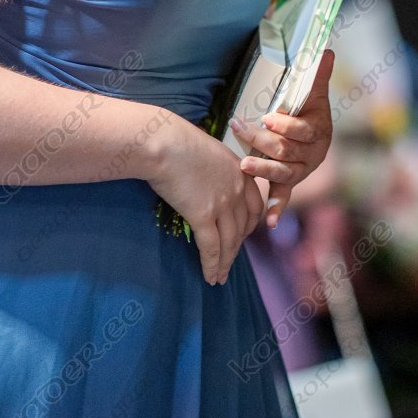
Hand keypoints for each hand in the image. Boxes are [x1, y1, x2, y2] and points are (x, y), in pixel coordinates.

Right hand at [147, 114, 265, 284]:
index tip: (242, 236)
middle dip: (236, 248)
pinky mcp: (204, 215)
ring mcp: (223, 203)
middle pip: (242, 227)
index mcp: (240, 171)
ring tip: (219, 278)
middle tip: (230, 262)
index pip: (254, 206)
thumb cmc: (176, 139)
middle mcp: (237, 189)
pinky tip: (209, 277)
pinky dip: (212, 265)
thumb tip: (205, 177)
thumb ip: (214, 167)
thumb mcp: (206, 149)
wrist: (163, 141)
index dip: (249, 225)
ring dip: (225, 263)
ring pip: (229, 242)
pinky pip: (211, 248)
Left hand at [229, 48, 333, 228]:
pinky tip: (269, 222)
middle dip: (263, 141)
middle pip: (287, 152)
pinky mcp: (290, 182)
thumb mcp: (312, 90)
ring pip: (283, 174)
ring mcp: (301, 170)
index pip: (303, 131)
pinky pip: (284, 196)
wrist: (312, 129)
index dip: (286, 125)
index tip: (267, 118)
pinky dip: (277, 208)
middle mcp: (313, 154)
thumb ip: (317, 73)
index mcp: (320, 131)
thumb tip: (326, 50)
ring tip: (244, 165)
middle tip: (240, 129)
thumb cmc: (308, 105)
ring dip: (264, 171)